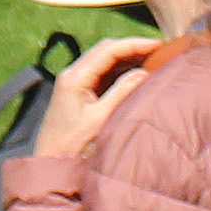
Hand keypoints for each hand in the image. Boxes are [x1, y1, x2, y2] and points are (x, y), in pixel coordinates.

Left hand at [34, 36, 158, 161]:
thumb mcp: (101, 119)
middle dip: (133, 47)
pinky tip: (136, 74)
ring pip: (104, 60)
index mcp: (75, 77)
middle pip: (106, 50)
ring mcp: (74, 83)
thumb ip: (122, 93)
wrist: (52, 166)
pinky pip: (102, 74)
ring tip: (152, 60)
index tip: (159, 45)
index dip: (135, 44)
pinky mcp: (78, 93)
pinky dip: (120, 70)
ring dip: (127, 58)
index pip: (109, 50)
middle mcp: (72, 75)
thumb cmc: (72, 147)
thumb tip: (144, 72)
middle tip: (159, 50)